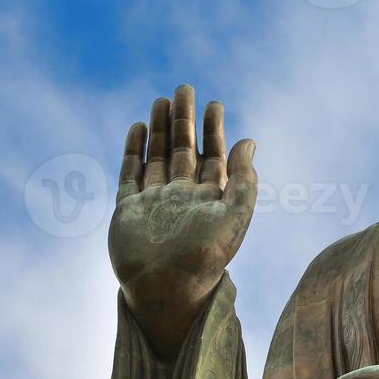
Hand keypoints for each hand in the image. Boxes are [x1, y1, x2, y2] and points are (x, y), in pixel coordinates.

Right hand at [109, 85, 256, 358]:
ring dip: (159, 130)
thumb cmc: (206, 256)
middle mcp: (181, 198)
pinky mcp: (129, 210)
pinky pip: (131, 174)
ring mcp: (154, 203)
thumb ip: (244, 178)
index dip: (213, 130)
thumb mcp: (235, 214)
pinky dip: (134, 151)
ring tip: (161, 101)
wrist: (167, 289)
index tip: (214, 104)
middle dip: (184, 120)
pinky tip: (139, 128)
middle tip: (185, 89)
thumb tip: (250, 142)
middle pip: (182, 150)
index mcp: (209, 200)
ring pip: (156, 157)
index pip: (212, 157)